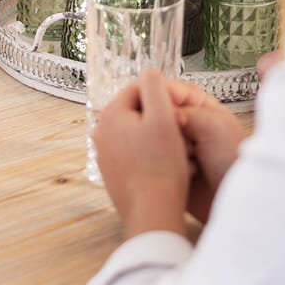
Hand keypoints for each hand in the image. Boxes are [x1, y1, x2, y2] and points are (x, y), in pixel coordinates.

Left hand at [93, 70, 191, 237]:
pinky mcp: (112, 174)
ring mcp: (104, 155)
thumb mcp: (164, 117)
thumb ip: (155, 86)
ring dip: (158, 137)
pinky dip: (151, 156)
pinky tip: (168, 168)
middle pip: (138, 112)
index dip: (164, 95)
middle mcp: (101, 133)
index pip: (139, 88)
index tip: (182, 108)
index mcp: (111, 114)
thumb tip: (149, 72)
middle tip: (182, 131)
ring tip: (178, 151)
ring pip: (137, 133)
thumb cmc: (161, 165)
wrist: (152, 212)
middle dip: (161, 117)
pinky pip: (135, 154)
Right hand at [163, 77, 244, 223]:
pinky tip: (169, 168)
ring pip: (151, 138)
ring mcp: (176, 147)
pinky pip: (152, 160)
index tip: (153, 104)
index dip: (157, 95)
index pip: (169, 90)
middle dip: (159, 123)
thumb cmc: (233, 159)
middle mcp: (185, 124)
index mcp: (198, 106)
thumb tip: (159, 109)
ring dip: (159, 145)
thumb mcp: (212, 124)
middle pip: (156, 113)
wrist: (236, 197)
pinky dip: (156, 162)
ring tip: (180, 155)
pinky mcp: (169, 168)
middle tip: (173, 135)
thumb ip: (184, 110)